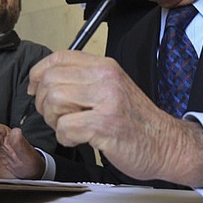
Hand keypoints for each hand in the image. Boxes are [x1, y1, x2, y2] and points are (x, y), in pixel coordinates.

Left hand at [28, 51, 202, 186]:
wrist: (167, 144)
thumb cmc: (137, 122)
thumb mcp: (113, 89)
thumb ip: (84, 80)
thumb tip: (45, 81)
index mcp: (105, 66)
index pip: (58, 57)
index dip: (38, 74)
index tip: (35, 89)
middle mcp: (106, 77)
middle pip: (50, 80)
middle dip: (44, 103)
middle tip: (57, 117)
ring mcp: (107, 100)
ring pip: (54, 101)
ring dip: (54, 121)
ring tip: (69, 128)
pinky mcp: (105, 124)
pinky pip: (65, 128)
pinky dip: (65, 138)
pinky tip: (79, 140)